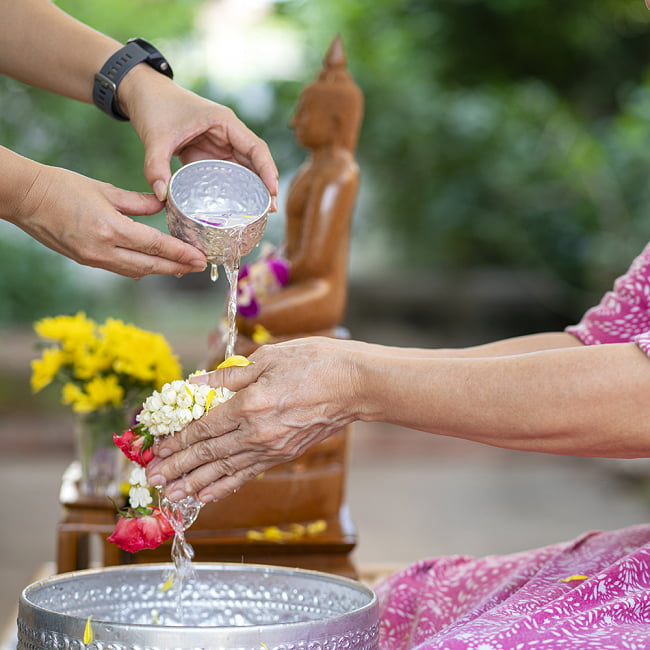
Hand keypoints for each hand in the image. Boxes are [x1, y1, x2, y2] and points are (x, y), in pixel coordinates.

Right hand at [10, 161, 206, 278]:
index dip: (180, 254)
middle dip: (178, 267)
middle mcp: (103, 250)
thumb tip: (163, 208)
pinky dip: (140, 267)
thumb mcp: (105, 190)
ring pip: (136, 270)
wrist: (25, 198)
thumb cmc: (63, 186)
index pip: (155, 246)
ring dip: (161, 270)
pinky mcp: (86, 261)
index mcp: (110, 229)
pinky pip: (120, 269)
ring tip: (182, 267)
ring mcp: (93, 259)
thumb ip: (138, 203)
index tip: (199, 258)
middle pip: (150, 265)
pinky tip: (153, 264)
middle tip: (200, 266)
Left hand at [119, 68, 278, 208]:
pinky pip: (228, 174)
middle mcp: (228, 134)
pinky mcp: (209, 155)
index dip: (267, 170)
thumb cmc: (155, 106)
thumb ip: (155, 166)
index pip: (256, 147)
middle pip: (256, 161)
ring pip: (244, 169)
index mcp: (224, 122)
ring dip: (253, 190)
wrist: (143, 94)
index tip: (272, 192)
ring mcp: (220, 145)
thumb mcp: (155, 136)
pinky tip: (237, 208)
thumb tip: (162, 196)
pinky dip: (235, 190)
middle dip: (265, 185)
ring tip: (259, 214)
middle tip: (270, 211)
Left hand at [146, 337, 358, 502]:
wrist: (354, 385)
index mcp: (250, 405)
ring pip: (224, 470)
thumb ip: (229, 376)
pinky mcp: (283, 455)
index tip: (157, 449)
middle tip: (151, 479)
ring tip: (170, 495)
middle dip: (177, 467)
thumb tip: (195, 384)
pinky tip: (207, 495)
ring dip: (194, 483)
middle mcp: (257, 433)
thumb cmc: (314, 362)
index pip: (203, 428)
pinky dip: (225, 486)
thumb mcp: (269, 358)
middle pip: (208, 453)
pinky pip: (248, 474)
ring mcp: (271, 448)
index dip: (177, 440)